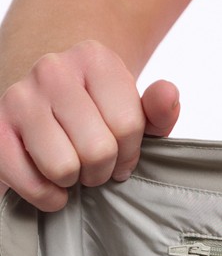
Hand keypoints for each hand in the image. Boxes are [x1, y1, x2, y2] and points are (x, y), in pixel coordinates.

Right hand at [0, 40, 178, 211]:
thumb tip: (167, 94)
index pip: (127, 127)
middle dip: (102, 170)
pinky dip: (46, 195)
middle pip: (98, 149)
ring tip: (74, 168)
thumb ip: (159, 110)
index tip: (121, 154)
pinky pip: (28, 181)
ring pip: (63, 167)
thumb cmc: (99, 112)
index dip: (130, 154)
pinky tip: (52, 184)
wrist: (48, 99)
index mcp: (95, 59)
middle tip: (96, 165)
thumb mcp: (136, 110)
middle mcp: (53, 70)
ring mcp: (20, 97)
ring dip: (73, 181)